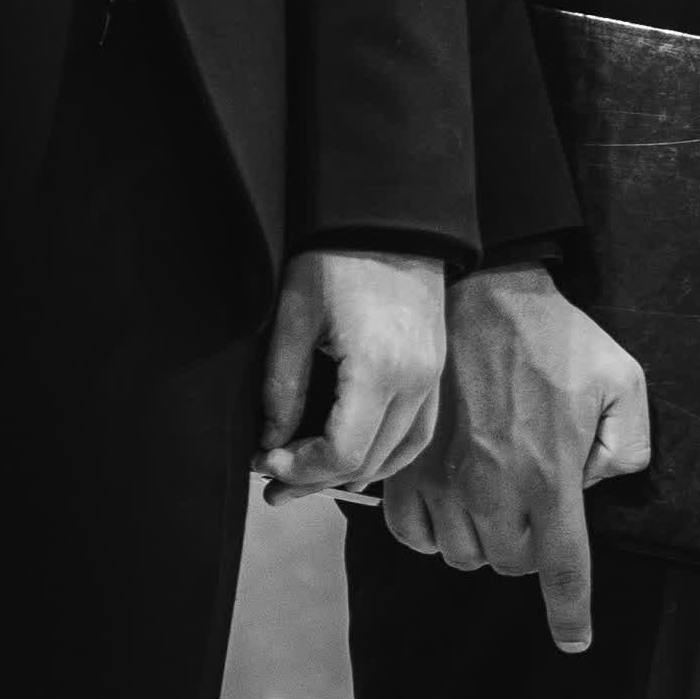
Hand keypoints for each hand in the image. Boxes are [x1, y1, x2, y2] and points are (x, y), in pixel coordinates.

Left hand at [255, 247, 448, 500]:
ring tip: (306, 478)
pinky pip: (418, 431)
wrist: (389, 216)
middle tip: (271, 482)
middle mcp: (415, 381)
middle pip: (368, 460)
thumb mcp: (295, 317)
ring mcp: (432, 376)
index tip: (263, 463)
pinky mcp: (436, 367)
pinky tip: (358, 463)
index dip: (300, 468)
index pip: (342, 452)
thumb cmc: (336, 259)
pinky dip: (388, 455)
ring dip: (350, 472)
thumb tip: (272, 445)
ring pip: (396, 452)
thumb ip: (283, 388)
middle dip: (315, 478)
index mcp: (379, 370)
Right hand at [383, 263, 651, 651]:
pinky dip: (435, 535)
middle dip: (530, 549)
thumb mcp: (623, 381)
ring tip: (497, 501)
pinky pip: (415, 538)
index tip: (573, 640)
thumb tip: (597, 488)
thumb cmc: (555, 338)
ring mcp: (444, 484)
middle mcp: (494, 492)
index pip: (564, 569)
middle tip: (537, 505)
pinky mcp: (407, 471)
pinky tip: (453, 507)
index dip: (570, 613)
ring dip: (485, 542)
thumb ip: (627, 447)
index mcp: (551, 476)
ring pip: (465, 557)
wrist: (481, 297)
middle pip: (512, 565)